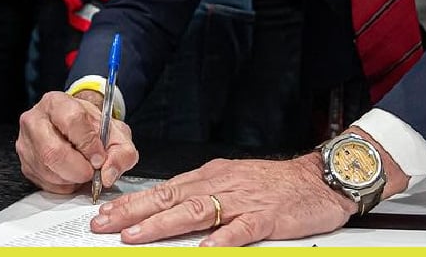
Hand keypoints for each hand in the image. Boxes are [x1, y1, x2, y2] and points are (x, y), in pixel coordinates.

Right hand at [16, 90, 138, 194]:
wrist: (76, 129)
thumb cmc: (92, 128)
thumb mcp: (115, 132)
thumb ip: (121, 151)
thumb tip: (108, 174)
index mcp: (57, 103)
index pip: (72, 121)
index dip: (89, 144)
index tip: (99, 157)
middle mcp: (35, 120)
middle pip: (53, 152)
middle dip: (79, 169)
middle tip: (92, 171)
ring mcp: (26, 143)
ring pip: (48, 170)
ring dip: (72, 178)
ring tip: (84, 171)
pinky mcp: (25, 164)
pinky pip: (44, 183)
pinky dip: (64, 185)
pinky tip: (72, 175)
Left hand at [91, 154, 357, 246]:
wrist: (320, 178)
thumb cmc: (278, 184)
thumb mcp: (234, 182)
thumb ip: (203, 195)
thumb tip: (167, 210)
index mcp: (211, 177)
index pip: (163, 189)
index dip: (132, 202)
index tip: (104, 213)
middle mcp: (221, 185)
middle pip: (170, 198)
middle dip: (134, 212)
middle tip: (105, 224)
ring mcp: (243, 201)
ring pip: (196, 211)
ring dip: (163, 224)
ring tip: (137, 236)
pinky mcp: (267, 217)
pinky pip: (241, 229)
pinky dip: (221, 239)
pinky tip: (204, 249)